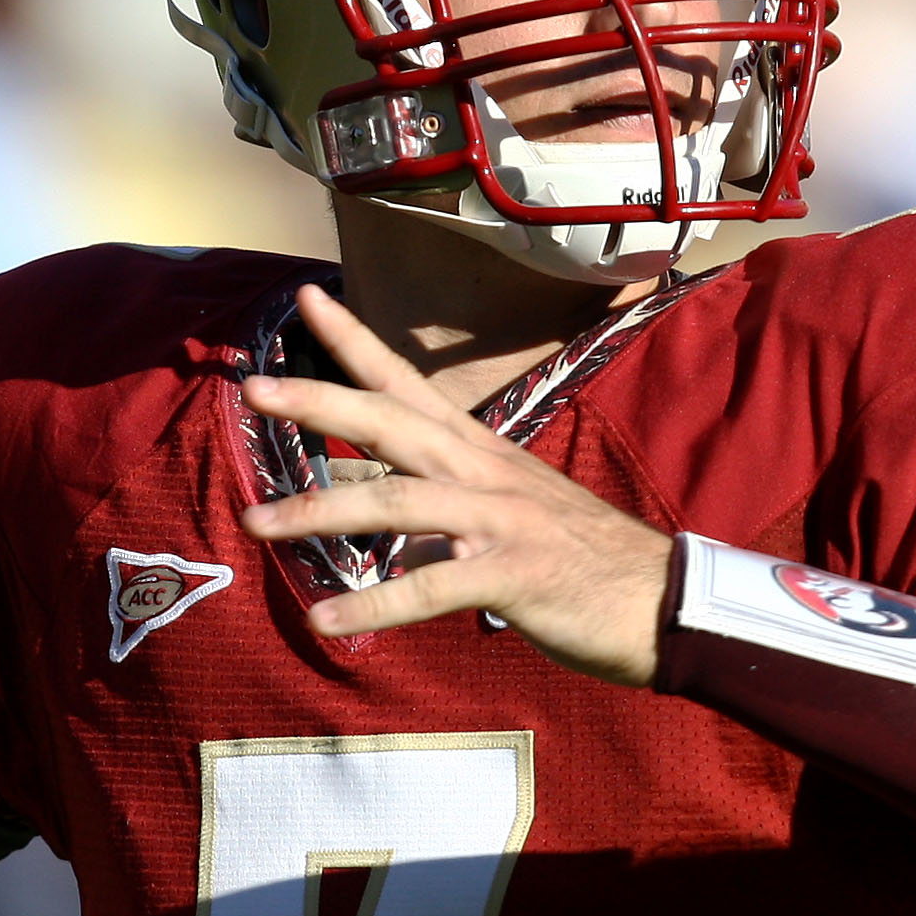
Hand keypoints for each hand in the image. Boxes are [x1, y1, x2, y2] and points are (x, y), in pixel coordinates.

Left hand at [237, 286, 672, 684]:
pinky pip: (432, 587)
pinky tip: (326, 620)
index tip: (307, 296)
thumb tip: (361, 500)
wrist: (662, 601)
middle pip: (392, 422)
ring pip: (398, 501)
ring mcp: (500, 520)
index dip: (356, 339)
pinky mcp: (516, 575)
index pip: (407, 381)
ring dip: (320, 510)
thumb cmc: (575, 559)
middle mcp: (483, 472)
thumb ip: (429, 506)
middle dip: (320, 402)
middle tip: (252, 389)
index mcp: (477, 451)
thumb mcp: (497, 516)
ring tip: (255, 523)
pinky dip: (376, 605)